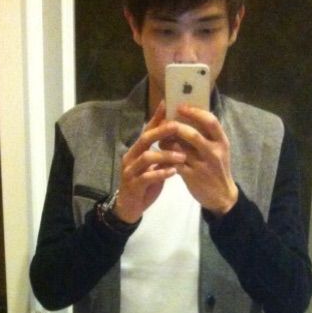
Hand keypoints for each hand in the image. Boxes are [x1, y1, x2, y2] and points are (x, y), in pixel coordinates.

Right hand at [114, 103, 185, 222]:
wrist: (129, 207)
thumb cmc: (144, 184)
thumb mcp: (153, 166)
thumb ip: (161, 153)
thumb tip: (178, 138)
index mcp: (136, 150)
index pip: (146, 130)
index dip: (156, 118)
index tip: (167, 104)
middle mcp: (131, 157)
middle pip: (145, 139)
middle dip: (161, 132)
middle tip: (178, 127)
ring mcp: (130, 171)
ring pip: (147, 157)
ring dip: (165, 155)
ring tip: (182, 156)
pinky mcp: (133, 185)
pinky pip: (147, 177)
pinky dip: (160, 173)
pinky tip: (173, 172)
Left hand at [169, 104, 238, 215]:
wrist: (222, 196)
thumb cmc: (217, 168)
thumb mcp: (219, 150)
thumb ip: (207, 136)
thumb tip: (187, 116)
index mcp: (222, 142)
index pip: (211, 121)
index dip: (195, 112)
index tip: (180, 107)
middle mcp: (214, 152)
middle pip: (193, 134)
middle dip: (175, 127)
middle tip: (165, 123)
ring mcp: (203, 165)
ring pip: (180, 149)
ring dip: (167, 142)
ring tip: (161, 140)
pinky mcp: (192, 177)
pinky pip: (175, 163)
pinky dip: (166, 158)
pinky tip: (161, 155)